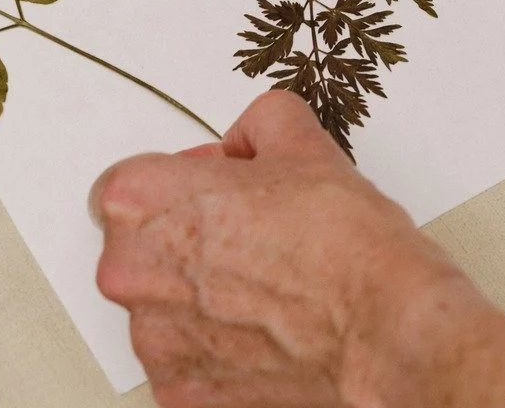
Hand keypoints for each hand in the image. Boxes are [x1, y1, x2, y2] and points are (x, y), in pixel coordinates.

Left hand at [89, 89, 483, 407]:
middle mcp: (131, 274)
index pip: (124, 184)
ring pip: (160, 303)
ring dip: (198, 291)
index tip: (212, 186)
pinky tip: (265, 324)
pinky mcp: (179, 392)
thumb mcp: (299, 139)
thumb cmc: (340, 242)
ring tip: (266, 282)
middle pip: (138, 244)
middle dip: (185, 235)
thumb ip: (256, 125)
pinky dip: (215, 342)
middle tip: (248, 230)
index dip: (176, 181)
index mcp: (143, 201)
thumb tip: (246, 141)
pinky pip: (184, 354)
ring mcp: (153, 341)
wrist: (379, 324)